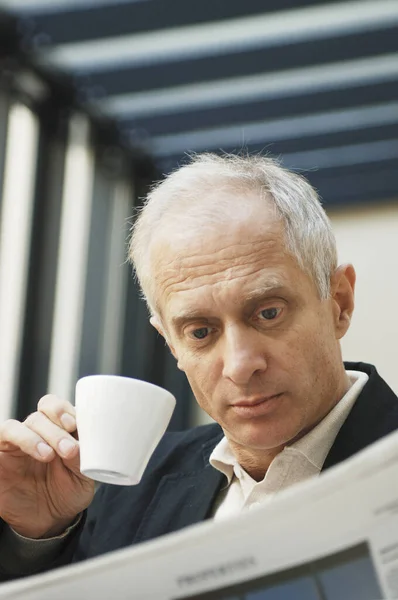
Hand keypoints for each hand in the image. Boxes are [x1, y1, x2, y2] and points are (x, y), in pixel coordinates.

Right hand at [0, 395, 94, 538]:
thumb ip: (82, 457)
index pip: (57, 407)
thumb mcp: (83, 477)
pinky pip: (0, 437)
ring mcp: (17, 444)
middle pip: (41, 415)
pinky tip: (33, 454)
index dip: (64, 410)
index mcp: (60, 429)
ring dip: (35, 436)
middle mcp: (37, 432)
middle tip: (69, 450)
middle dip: (56, 430)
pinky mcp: (0, 457)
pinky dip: (17, 440)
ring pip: (18, 425)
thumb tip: (78, 444)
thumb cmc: (68, 492)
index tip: (74, 424)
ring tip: (49, 455)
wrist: (49, 521)